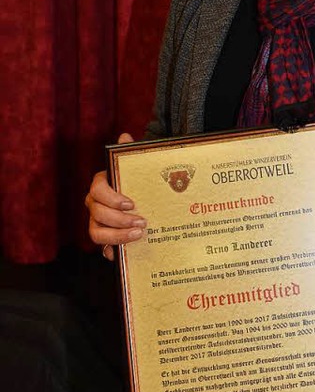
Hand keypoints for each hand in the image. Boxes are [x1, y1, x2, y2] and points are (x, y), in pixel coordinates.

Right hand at [85, 133, 145, 260]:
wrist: (141, 199)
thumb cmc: (135, 182)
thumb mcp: (135, 168)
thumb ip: (130, 153)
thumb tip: (125, 137)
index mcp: (100, 186)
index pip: (97, 191)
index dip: (112, 198)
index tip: (131, 204)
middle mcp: (94, 205)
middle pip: (97, 214)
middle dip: (119, 220)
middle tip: (142, 222)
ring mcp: (97, 223)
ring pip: (96, 233)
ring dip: (116, 236)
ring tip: (139, 235)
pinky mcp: (105, 239)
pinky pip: (103, 249)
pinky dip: (111, 252)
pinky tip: (122, 254)